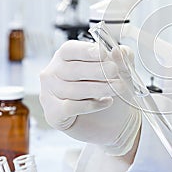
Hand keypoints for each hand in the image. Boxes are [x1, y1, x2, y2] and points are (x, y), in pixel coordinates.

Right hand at [39, 40, 140, 155]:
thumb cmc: (111, 90)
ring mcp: (49, 94)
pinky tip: (107, 102)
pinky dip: (91, 105)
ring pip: (73, 89)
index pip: (69, 50)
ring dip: (99, 88)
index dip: (86, 51)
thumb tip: (119, 50)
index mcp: (65, 57)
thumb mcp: (121, 72)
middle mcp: (53, 73)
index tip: (103, 53)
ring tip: (117, 88)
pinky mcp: (53, 114)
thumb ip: (122, 59)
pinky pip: (70, 107)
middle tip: (115, 71)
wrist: (114, 121)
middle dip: (97, 70)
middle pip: (72, 69)